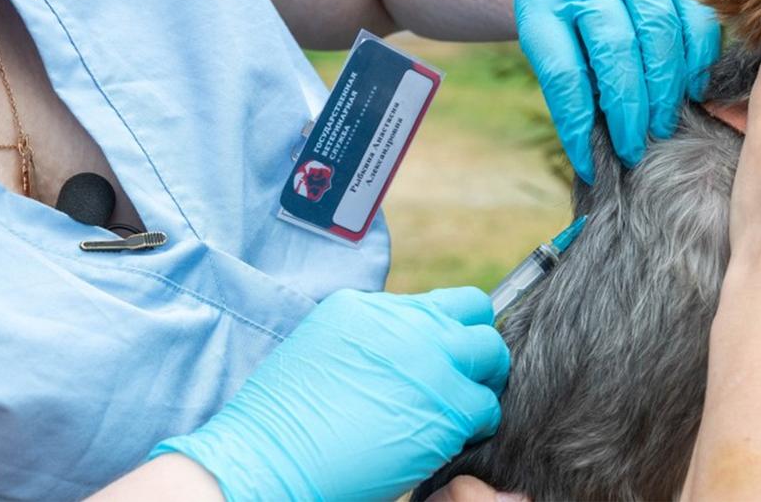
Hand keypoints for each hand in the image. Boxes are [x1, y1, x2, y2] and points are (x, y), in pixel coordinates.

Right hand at [150, 287, 508, 501]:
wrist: (269, 458)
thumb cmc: (284, 420)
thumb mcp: (324, 347)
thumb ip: (372, 337)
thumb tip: (406, 346)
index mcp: (369, 307)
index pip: (437, 302)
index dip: (446, 328)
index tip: (443, 353)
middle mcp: (405, 323)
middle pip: (474, 311)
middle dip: (473, 344)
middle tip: (463, 378)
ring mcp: (430, 359)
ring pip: (491, 353)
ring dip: (480, 380)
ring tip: (459, 409)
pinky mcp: (447, 405)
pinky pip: (486, 407)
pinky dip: (476, 424)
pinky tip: (448, 438)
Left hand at [514, 0, 720, 181]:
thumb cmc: (566, 26)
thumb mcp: (550, 51)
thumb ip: (571, 91)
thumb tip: (594, 156)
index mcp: (543, 3)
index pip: (563, 73)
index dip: (578, 125)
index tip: (588, 164)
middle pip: (614, 49)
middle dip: (628, 108)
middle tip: (634, 148)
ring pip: (658, 29)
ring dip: (664, 87)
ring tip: (663, 125)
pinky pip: (694, 17)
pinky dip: (697, 59)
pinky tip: (693, 92)